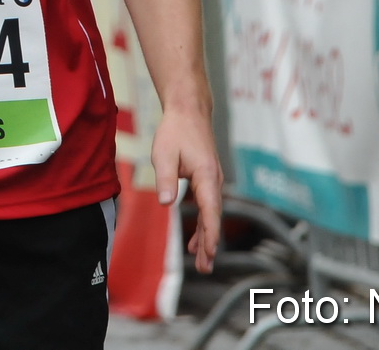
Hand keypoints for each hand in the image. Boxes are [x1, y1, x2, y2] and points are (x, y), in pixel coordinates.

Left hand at [152, 102, 221, 273]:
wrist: (188, 110)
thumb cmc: (175, 131)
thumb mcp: (164, 154)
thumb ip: (165, 179)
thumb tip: (166, 203)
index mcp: (206, 175)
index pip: (210, 210)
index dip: (210, 233)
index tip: (210, 252)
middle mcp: (214, 180)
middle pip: (213, 217)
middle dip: (210, 244)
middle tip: (205, 268)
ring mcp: (212, 180)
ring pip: (211, 213)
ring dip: (207, 236)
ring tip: (202, 261)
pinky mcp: (206, 178)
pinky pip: (207, 206)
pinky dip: (204, 223)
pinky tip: (197, 238)